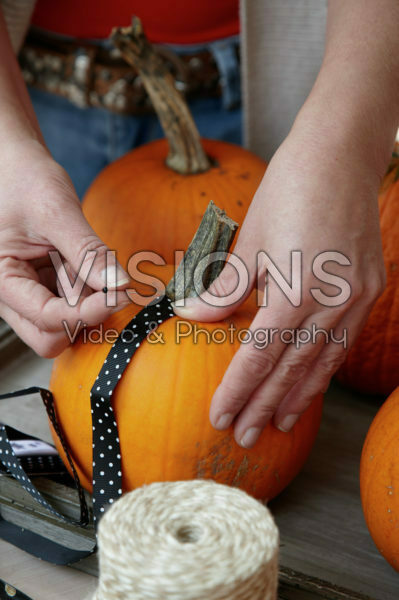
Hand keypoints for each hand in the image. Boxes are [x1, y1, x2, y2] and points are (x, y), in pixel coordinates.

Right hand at [0, 139, 129, 356]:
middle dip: (83, 319)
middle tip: (108, 288)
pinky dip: (88, 291)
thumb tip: (121, 286)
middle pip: (50, 337)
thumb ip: (88, 253)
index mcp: (0, 280)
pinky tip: (88, 266)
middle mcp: (11, 296)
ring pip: (64, 325)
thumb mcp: (57, 212)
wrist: (18, 167)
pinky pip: (72, 304)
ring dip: (86, 303)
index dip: (87, 313)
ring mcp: (29, 294)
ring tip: (87, 262)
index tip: (121, 295)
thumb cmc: (25, 181)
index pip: (46, 318)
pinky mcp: (46, 287)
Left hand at [173, 124, 385, 447]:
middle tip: (246, 437)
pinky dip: (323, 367)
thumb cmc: (289, 189)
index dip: (240, 389)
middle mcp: (334, 300)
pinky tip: (310, 382)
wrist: (341, 154)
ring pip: (324, 360)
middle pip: (293, 367)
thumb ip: (226, 288)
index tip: (220, 416)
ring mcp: (357, 296)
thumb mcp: (251, 239)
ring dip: (299, 395)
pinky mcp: (369, 288)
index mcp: (298, 289)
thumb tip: (194, 318)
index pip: (261, 355)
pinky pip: (342, 340)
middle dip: (267, 405)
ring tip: (281, 423)